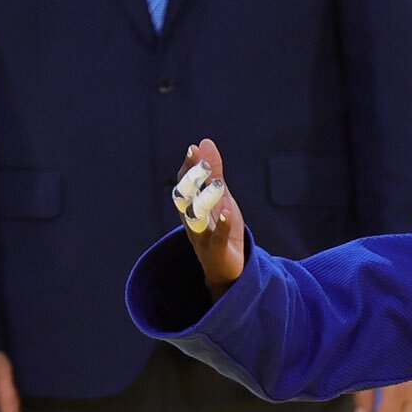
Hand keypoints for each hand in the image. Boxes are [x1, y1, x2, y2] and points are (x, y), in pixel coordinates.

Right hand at [173, 139, 245, 298]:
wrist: (226, 269)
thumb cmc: (220, 229)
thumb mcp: (220, 198)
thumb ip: (213, 172)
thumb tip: (204, 141)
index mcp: (191, 206)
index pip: (184, 184)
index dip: (188, 167)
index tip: (194, 149)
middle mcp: (191, 221)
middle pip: (184, 199)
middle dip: (192, 180)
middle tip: (203, 163)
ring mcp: (202, 238)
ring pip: (196, 218)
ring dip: (205, 200)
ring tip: (217, 184)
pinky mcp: (216, 253)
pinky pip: (216, 239)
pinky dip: (221, 226)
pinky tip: (227, 213)